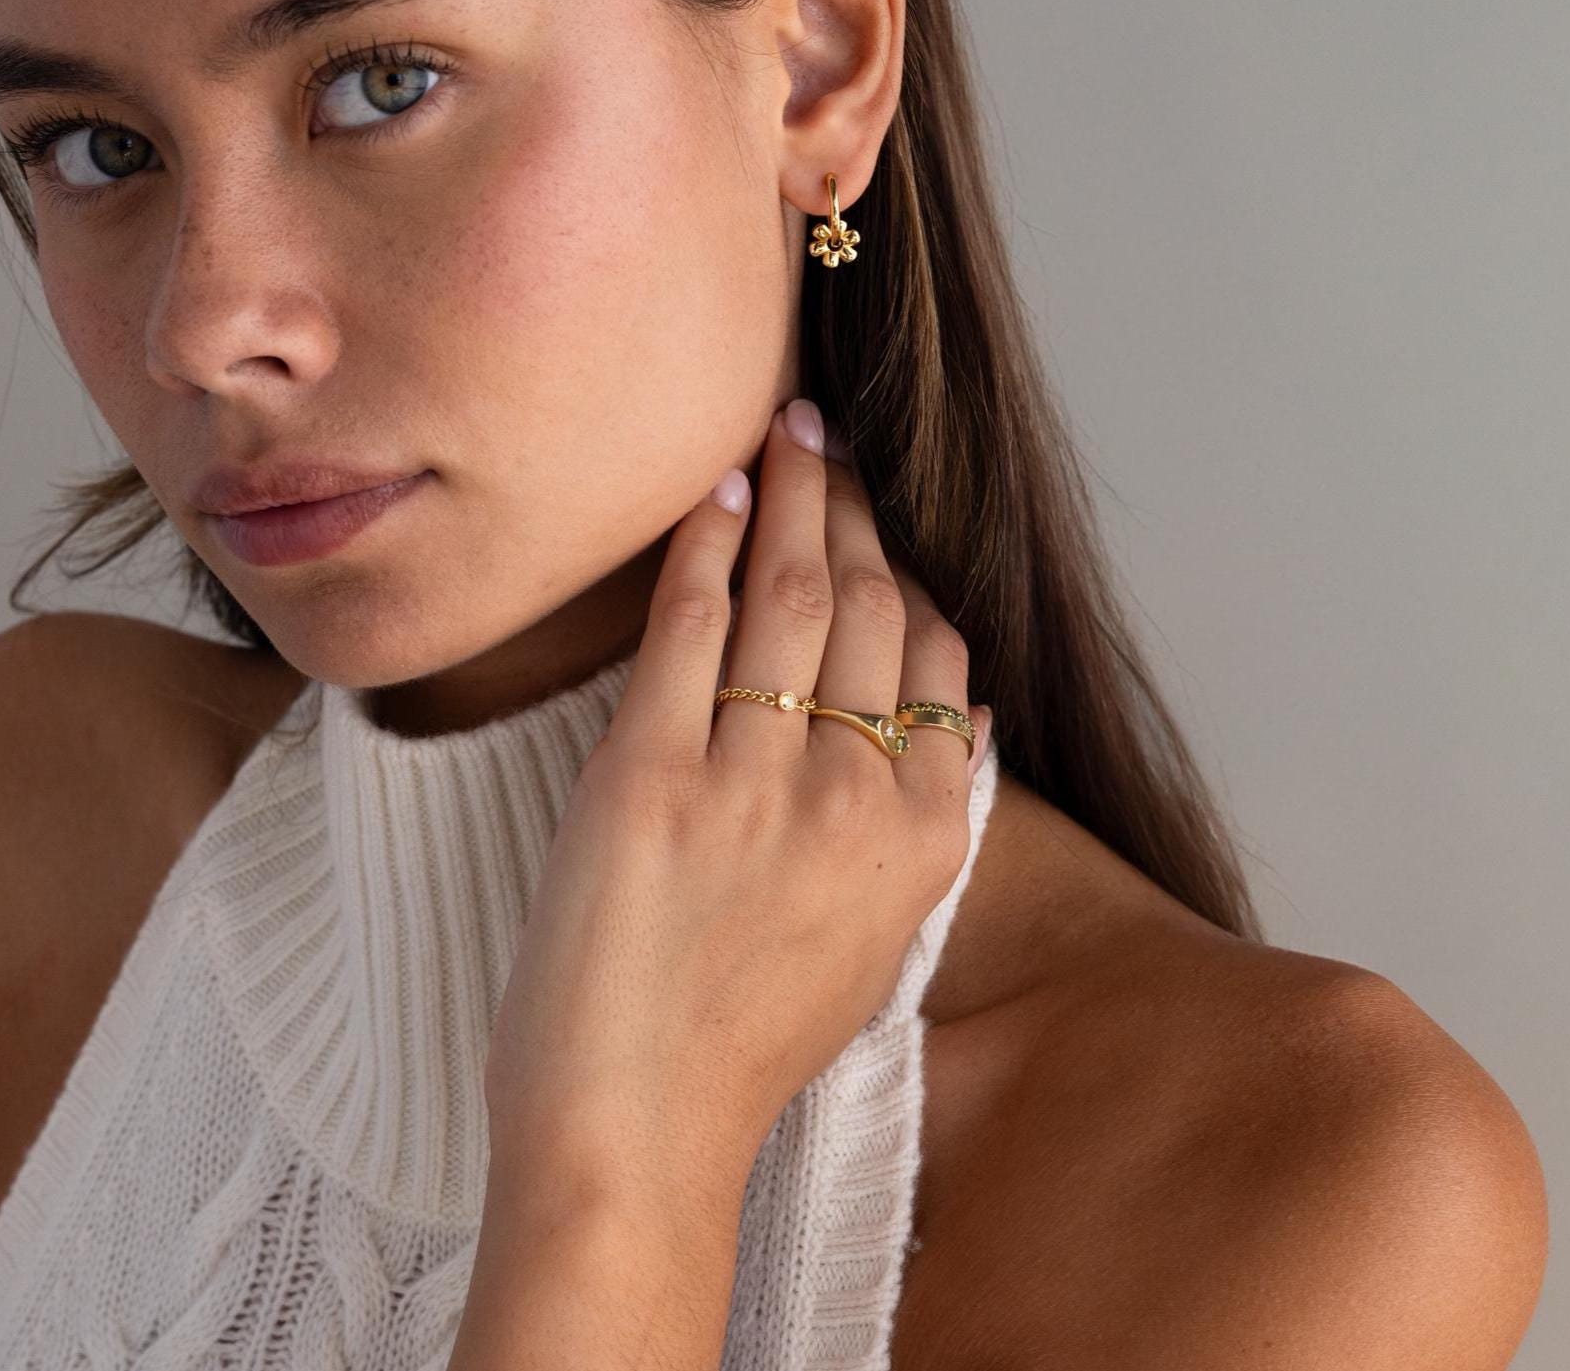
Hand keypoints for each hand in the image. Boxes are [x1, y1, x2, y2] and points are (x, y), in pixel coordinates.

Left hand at [481, 397, 992, 1195]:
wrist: (632, 1138)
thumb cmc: (739, 1045)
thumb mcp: (869, 939)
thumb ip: (907, 825)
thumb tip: (928, 721)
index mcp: (922, 840)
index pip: (938, 660)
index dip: (906, 566)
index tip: (875, 512)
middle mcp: (855, 798)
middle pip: (870, 607)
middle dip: (850, 502)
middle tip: (826, 432)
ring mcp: (755, 782)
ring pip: (790, 595)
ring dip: (790, 493)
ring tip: (783, 430)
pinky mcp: (650, 776)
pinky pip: (690, 624)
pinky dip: (705, 542)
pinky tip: (713, 489)